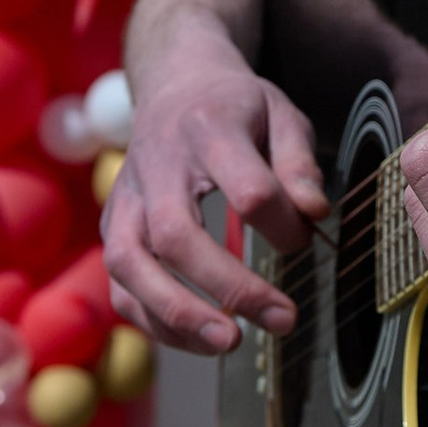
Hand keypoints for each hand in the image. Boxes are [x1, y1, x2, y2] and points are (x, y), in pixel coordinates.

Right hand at [104, 19, 328, 355]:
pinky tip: (198, 340)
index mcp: (208, 131)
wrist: (174, 84)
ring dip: (177, 313)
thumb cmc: (236, 107)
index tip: (305, 240)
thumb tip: (314, 215)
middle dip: (228, 287)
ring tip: (229, 342)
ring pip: (130, 264)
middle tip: (283, 319)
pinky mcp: (112, 226)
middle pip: (176, 235)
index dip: (282, 225)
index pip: (247, 189)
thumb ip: (300, 163)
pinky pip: (120, 285)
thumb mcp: (281, 114)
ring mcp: (126, 198)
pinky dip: (154, 321)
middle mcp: (157, 166)